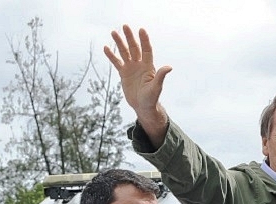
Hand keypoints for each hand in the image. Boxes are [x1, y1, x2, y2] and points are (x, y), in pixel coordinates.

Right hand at [103, 25, 170, 140]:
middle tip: (125, 26)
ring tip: (113, 32)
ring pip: (124, 53)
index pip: (147, 50)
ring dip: (119, 43)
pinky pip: (117, 63)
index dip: (144, 40)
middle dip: (129, 37)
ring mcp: (131, 68)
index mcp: (149, 67)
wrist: (143, 106)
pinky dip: (111, 56)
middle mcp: (140, 65)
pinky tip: (106, 48)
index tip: (141, 30)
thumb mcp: (156, 87)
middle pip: (134, 48)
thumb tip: (169, 67)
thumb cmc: (152, 98)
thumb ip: (161, 76)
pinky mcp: (124, 74)